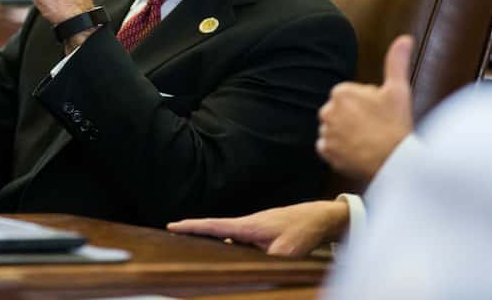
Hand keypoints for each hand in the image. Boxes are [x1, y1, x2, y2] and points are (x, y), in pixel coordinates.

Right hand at [167, 200, 348, 257]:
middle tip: (176, 237)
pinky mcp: (262, 234)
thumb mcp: (286, 252)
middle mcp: (247, 225)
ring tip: (201, 254)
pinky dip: (235, 250)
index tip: (171, 226)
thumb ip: (268, 264)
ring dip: (218, 245)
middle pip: (216, 231)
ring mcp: (254, 229)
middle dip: (196, 235)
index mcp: (247, 226)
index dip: (191, 226)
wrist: (320, 217)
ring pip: (230, 240)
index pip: (213, 225)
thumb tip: (254, 275)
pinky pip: (242, 243)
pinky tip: (236, 260)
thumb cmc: (302, 229)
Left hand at [317, 35, 413, 180]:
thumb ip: (396, 62)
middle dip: (354, 117)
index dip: (366, 104)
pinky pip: (328, 147)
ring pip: (334, 128)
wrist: (395, 160)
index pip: (350, 96)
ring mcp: (326, 132)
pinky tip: (356, 150)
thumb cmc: (396, 123)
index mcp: (341, 92)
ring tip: (367, 140)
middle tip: (375, 127)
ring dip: (346, 133)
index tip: (379, 113)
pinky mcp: (325, 151)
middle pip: (340, 111)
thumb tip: (405, 38)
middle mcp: (327, 110)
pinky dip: (339, 149)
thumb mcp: (398, 89)